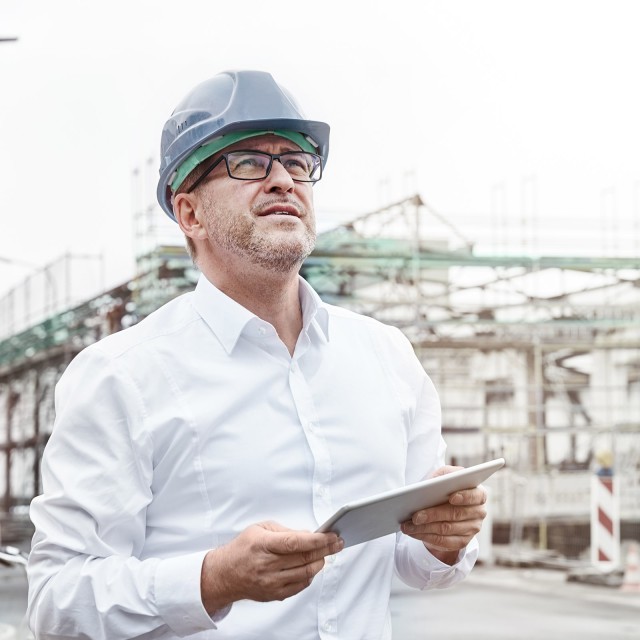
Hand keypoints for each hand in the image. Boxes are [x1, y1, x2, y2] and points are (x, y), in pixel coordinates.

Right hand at [200, 521, 343, 612]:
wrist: (225, 574)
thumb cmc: (243, 548)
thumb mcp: (260, 528)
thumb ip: (285, 531)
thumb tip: (308, 535)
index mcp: (263, 544)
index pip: (295, 543)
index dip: (316, 540)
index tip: (331, 535)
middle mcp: (267, 565)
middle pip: (304, 558)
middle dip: (326, 549)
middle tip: (337, 542)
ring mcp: (271, 582)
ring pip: (306, 573)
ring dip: (320, 562)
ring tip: (325, 553)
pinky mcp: (275, 594)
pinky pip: (300, 586)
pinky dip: (310, 575)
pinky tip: (312, 566)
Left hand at [400, 465, 486, 564]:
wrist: (442, 506)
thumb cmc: (443, 487)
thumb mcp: (444, 476)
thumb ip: (445, 475)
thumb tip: (439, 481)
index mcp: (479, 494)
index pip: (476, 495)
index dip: (465, 496)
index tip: (451, 497)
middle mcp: (479, 512)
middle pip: (456, 514)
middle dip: (433, 515)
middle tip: (415, 516)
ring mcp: (472, 529)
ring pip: (447, 530)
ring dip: (425, 528)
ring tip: (408, 526)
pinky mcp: (462, 542)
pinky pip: (444, 542)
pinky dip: (426, 537)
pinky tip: (414, 533)